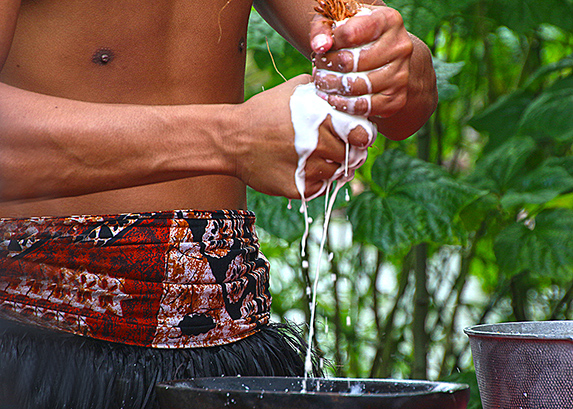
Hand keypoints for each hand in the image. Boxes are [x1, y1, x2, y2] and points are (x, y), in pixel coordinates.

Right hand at [234, 75, 370, 198]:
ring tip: (317, 158)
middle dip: (348, 153)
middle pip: (350, 156)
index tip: (356, 137)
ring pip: (336, 174)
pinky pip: (319, 188)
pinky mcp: (296, 188)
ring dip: (331, 168)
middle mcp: (316, 145)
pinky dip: (317, 181)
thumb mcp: (292, 90)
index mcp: (319, 119)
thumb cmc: (262, 112)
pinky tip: (304, 169)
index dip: (361, 137)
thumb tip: (342, 87)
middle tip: (336, 150)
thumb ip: (320, 88)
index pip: (360, 134)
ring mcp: (306, 168)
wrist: (230, 139)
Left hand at [310, 5, 412, 119]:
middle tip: (318, 70)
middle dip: (327, 68)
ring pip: (356, 86)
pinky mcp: (396, 98)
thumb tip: (320, 46)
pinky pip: (364, 106)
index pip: (349, 34)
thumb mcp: (339, 22)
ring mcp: (401, 74)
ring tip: (322, 83)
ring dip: (332, 87)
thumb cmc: (357, 36)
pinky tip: (332, 98)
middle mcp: (400, 47)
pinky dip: (343, 104)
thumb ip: (323, 29)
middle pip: (352, 62)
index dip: (329, 44)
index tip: (322, 49)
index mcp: (388, 21)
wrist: (385, 57)